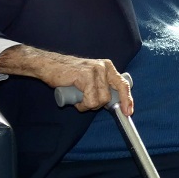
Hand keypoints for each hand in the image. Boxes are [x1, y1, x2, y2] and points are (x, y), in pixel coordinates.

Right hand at [0, 44, 133, 114]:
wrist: (49, 66)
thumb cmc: (69, 75)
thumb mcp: (91, 78)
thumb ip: (102, 86)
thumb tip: (114, 102)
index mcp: (108, 67)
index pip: (123, 84)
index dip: (127, 99)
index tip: (128, 112)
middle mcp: (104, 67)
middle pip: (110, 96)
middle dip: (100, 105)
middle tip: (88, 104)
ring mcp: (95, 70)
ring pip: (100, 100)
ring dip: (88, 105)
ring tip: (79, 98)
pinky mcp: (85, 76)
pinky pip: (90, 99)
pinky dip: (82, 104)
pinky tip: (75, 99)